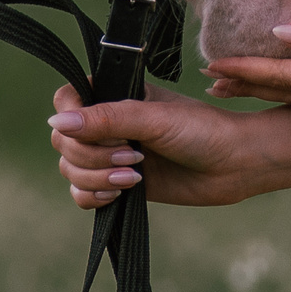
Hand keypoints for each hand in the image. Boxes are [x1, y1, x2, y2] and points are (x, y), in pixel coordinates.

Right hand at [47, 81, 272, 210]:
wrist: (234, 166)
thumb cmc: (202, 131)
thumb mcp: (155, 118)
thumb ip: (107, 118)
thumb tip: (57, 122)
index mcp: (113, 94)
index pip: (65, 100)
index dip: (72, 119)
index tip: (101, 131)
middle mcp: (107, 123)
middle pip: (64, 141)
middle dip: (92, 155)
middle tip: (134, 155)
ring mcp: (109, 154)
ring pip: (70, 169)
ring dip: (96, 177)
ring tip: (135, 177)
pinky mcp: (116, 184)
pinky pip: (81, 194)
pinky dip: (93, 197)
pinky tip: (121, 194)